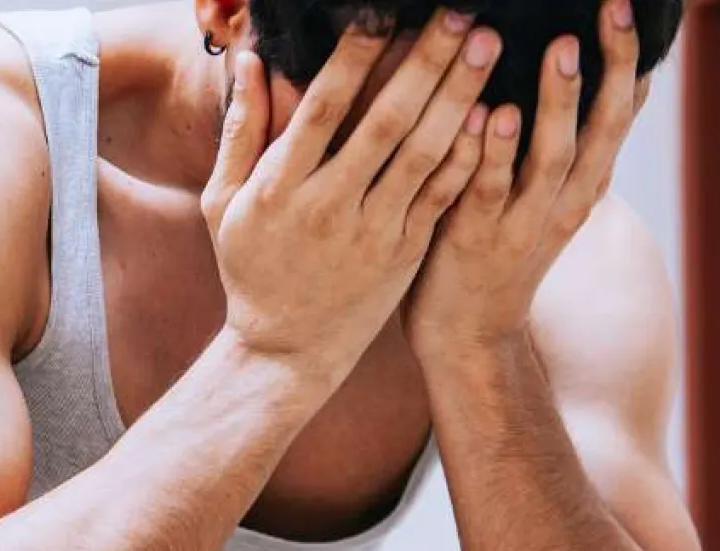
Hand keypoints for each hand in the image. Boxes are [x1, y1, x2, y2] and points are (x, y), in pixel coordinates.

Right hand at [204, 10, 499, 383]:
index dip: (353, 57)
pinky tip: (495, 114)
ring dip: (460, 96)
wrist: (286, 348)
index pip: (321, 109)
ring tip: (486, 46)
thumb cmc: (251, 267)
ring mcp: (371, 233)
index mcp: (279, 188)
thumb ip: (241, 131)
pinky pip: (442, 196)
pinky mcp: (404, 253)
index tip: (381, 12)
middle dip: (425, 63)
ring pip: (423, 154)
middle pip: (384, 122)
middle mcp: (327, 207)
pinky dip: (469, 155)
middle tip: (458, 14)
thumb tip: (251, 61)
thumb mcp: (224, 203)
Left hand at [405, 0, 652, 359]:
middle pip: (600, 128)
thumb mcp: (544, 200)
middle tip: (613, 11)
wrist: (466, 338)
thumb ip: (561, 147)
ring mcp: (520, 223)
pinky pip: (484, 190)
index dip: (629, 64)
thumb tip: (581, 82)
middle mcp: (563, 202)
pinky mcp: (472, 240)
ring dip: (556, 102)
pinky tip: (487, 113)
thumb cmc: (497, 254)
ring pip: (549, 157)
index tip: (632, 10)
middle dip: (608, 68)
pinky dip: (489, 152)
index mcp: (582, 187)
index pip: (619, 116)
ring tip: (559, 49)